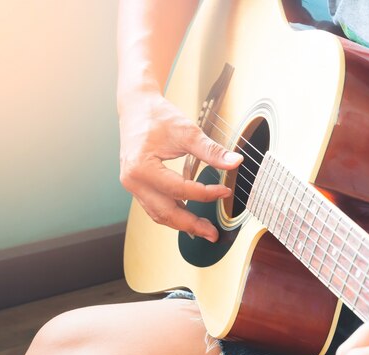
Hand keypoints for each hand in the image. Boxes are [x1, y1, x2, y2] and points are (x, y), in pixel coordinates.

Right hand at [118, 92, 242, 240]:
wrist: (136, 107)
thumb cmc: (157, 116)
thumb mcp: (187, 132)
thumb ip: (211, 151)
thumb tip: (235, 163)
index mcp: (141, 167)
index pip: (180, 189)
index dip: (205, 194)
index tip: (225, 191)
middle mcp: (133, 181)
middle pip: (165, 212)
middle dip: (191, 224)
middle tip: (213, 233)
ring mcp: (132, 186)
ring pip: (158, 214)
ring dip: (182, 224)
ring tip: (204, 230)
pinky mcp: (137, 186)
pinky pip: (154, 207)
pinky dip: (172, 214)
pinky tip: (189, 217)